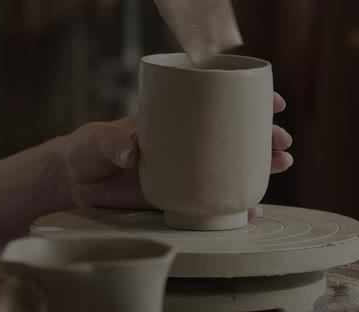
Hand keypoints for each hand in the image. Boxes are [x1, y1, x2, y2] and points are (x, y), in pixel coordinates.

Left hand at [63, 92, 292, 217]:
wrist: (77, 183)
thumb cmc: (88, 150)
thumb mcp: (97, 139)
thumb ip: (113, 142)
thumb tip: (132, 152)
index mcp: (173, 122)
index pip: (215, 106)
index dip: (246, 102)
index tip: (273, 103)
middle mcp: (186, 145)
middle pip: (233, 138)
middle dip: (262, 136)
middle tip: (281, 140)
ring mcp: (185, 172)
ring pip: (230, 169)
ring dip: (258, 168)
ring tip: (280, 164)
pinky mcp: (178, 198)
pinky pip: (213, 203)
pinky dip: (234, 206)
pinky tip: (252, 209)